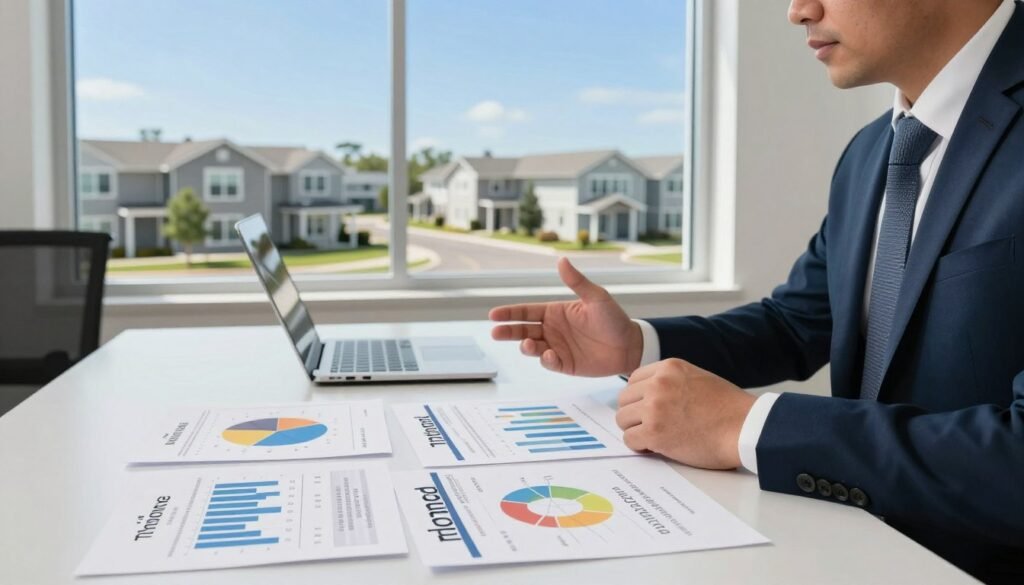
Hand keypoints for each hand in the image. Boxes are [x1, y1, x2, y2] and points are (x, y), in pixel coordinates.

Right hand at [489, 257, 642, 376]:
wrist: (630, 345)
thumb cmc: (614, 318)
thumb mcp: (596, 297)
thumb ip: (577, 282)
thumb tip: (562, 260)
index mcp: (555, 312)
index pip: (526, 311)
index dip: (510, 313)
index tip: (494, 315)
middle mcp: (552, 330)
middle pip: (523, 330)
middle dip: (508, 331)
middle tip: (495, 332)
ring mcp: (557, 348)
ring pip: (533, 348)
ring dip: (526, 346)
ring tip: (527, 344)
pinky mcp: (565, 364)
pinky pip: (550, 363)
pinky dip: (546, 360)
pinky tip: (549, 356)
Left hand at [615, 358, 756, 469]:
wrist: (745, 427)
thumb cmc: (728, 407)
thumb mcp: (696, 378)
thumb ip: (670, 382)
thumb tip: (646, 395)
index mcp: (669, 367)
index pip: (633, 380)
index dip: (638, 397)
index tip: (646, 409)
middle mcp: (658, 384)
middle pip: (624, 400)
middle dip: (634, 414)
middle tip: (649, 426)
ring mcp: (654, 408)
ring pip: (623, 420)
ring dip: (635, 430)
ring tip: (653, 437)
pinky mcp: (655, 433)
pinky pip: (630, 440)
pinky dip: (639, 446)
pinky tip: (654, 447)